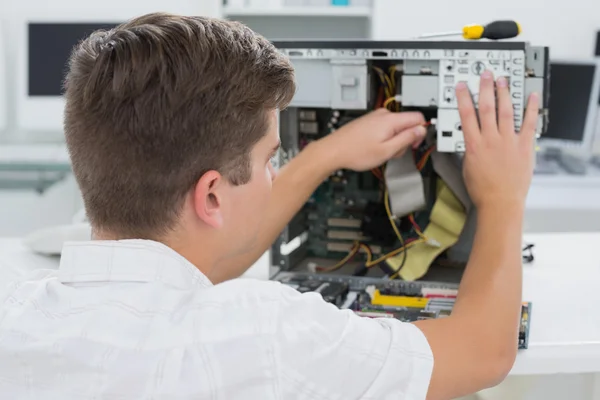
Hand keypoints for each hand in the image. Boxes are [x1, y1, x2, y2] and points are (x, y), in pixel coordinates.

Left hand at [321, 108, 425, 170]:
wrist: (334, 151)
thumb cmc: (356, 152)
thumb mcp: (387, 150)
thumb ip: (407, 139)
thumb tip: (421, 130)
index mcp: (391, 120)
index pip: (418, 117)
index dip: (420, 132)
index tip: (414, 144)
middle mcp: (383, 115)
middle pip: (406, 124)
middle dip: (404, 139)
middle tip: (393, 152)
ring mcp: (375, 117)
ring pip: (395, 127)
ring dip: (393, 141)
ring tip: (381, 151)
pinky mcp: (369, 122)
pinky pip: (384, 128)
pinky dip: (383, 139)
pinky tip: (374, 148)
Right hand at [456, 70, 538, 210]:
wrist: (500, 202)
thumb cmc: (483, 190)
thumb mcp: (468, 166)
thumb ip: (471, 149)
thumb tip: (472, 140)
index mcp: (474, 145)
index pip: (466, 115)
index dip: (464, 98)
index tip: (463, 86)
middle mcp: (491, 140)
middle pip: (487, 108)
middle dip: (485, 89)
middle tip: (485, 75)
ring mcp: (509, 142)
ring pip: (506, 112)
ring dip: (504, 94)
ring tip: (502, 80)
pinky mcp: (524, 146)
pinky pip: (529, 124)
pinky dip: (532, 109)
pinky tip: (532, 96)